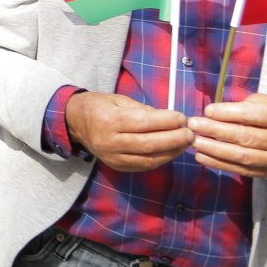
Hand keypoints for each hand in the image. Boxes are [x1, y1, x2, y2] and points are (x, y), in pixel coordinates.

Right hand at [66, 90, 193, 171]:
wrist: (75, 123)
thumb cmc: (100, 106)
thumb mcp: (119, 100)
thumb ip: (144, 110)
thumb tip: (171, 119)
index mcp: (108, 120)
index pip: (144, 123)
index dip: (167, 121)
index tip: (182, 117)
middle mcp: (110, 141)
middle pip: (149, 144)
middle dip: (174, 139)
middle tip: (190, 133)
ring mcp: (113, 157)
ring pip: (150, 159)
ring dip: (172, 152)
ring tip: (185, 143)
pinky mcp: (117, 166)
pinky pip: (145, 165)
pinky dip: (161, 159)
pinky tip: (172, 151)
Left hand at [190, 94, 266, 177]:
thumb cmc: (265, 114)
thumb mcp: (261, 103)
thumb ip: (243, 106)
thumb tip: (214, 113)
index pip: (255, 115)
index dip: (230, 113)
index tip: (207, 110)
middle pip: (246, 137)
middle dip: (216, 131)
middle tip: (193, 124)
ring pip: (243, 156)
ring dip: (215, 149)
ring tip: (194, 141)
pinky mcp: (265, 172)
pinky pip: (242, 170)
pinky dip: (219, 164)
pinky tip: (201, 156)